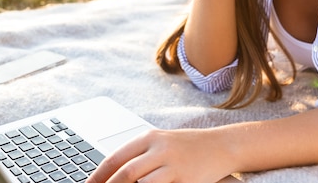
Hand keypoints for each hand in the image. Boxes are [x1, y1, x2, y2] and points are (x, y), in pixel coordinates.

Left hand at [85, 128, 233, 182]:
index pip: (114, 159)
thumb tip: (110, 175)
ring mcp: (172, 166)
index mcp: (148, 138)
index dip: (97, 176)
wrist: (221, 146)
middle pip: (124, 174)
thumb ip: (138, 157)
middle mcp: (158, 150)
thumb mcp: (161, 144)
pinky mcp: (185, 180)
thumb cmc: (186, 147)